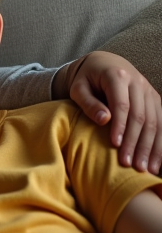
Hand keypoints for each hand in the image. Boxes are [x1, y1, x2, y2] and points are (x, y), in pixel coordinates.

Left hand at [63, 51, 161, 172]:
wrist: (103, 64)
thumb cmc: (86, 79)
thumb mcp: (78, 87)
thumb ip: (88, 103)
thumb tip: (104, 120)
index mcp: (117, 76)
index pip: (122, 105)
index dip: (120, 126)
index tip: (115, 146)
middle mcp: (138, 82)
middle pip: (141, 116)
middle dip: (136, 142)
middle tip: (129, 164)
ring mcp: (149, 91)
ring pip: (155, 121)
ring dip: (151, 146)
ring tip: (145, 168)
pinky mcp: (155, 100)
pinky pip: (161, 122)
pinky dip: (160, 142)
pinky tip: (157, 160)